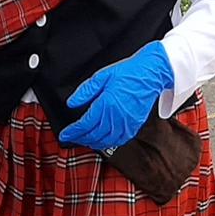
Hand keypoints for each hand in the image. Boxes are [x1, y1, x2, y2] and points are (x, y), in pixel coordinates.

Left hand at [60, 42, 174, 154]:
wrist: (150, 74)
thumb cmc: (128, 72)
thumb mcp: (101, 76)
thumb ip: (85, 91)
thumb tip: (71, 103)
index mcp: (106, 104)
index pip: (85, 124)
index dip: (72, 132)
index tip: (64, 135)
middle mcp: (116, 117)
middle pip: (94, 135)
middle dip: (80, 139)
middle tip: (72, 138)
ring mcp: (127, 123)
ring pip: (106, 141)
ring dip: (93, 143)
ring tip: (85, 140)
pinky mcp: (135, 125)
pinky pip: (120, 140)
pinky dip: (109, 143)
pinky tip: (103, 140)